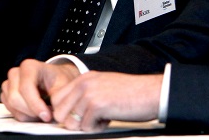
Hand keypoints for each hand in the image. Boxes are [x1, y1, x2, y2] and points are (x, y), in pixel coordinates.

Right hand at [0, 59, 79, 122]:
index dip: (35, 105)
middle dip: (31, 111)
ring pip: (10, 104)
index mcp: (29, 67)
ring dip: (27, 114)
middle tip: (46, 115)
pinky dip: (22, 115)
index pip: (25, 88)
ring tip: (41, 113)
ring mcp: (9, 83)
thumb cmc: (59, 81)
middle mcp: (16, 73)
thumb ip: (61, 101)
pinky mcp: (6, 93)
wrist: (56, 79)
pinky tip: (34, 113)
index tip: (47, 116)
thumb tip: (60, 117)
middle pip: (14, 98)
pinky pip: (9, 108)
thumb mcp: (65, 88)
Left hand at [48, 71, 162, 131]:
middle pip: (59, 112)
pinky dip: (96, 128)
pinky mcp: (97, 105)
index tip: (77, 118)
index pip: (57, 99)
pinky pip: (85, 126)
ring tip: (101, 119)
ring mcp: (89, 94)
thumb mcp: (102, 87)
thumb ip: (85, 95)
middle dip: (72, 122)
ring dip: (86, 126)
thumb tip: (70, 112)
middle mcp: (83, 84)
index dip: (65, 113)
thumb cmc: (131, 92)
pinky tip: (108, 120)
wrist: (151, 92)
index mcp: (83, 79)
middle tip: (90, 120)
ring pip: (71, 122)